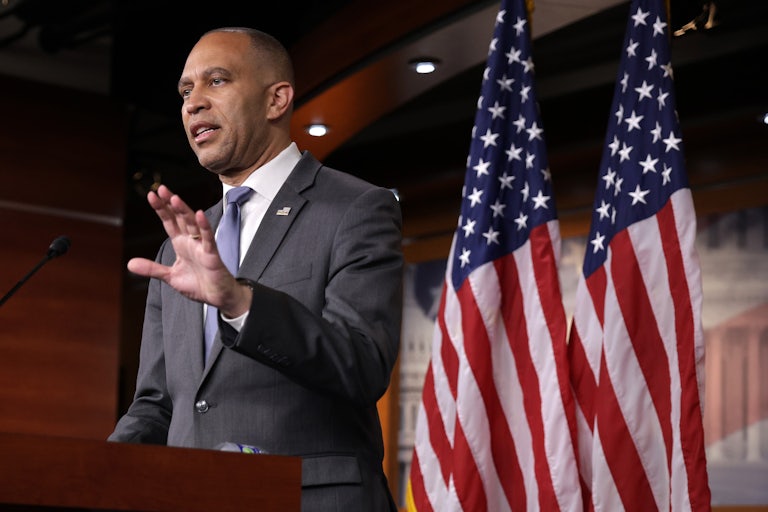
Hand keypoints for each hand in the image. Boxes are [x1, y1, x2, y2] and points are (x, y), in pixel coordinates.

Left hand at [127, 185, 250, 316]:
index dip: (161, 209)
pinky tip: (199, 214)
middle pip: (180, 218)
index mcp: (181, 244)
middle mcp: (191, 241)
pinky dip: (204, 227)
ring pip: (193, 224)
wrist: (217, 297)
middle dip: (171, 204)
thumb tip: (129, 264)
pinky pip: (208, 238)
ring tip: (174, 198)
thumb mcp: (170, 277)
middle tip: (161, 189)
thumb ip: (152, 269)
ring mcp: (202, 246)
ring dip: (184, 211)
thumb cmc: (198, 284)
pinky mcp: (212, 255)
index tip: (152, 195)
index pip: (169, 222)